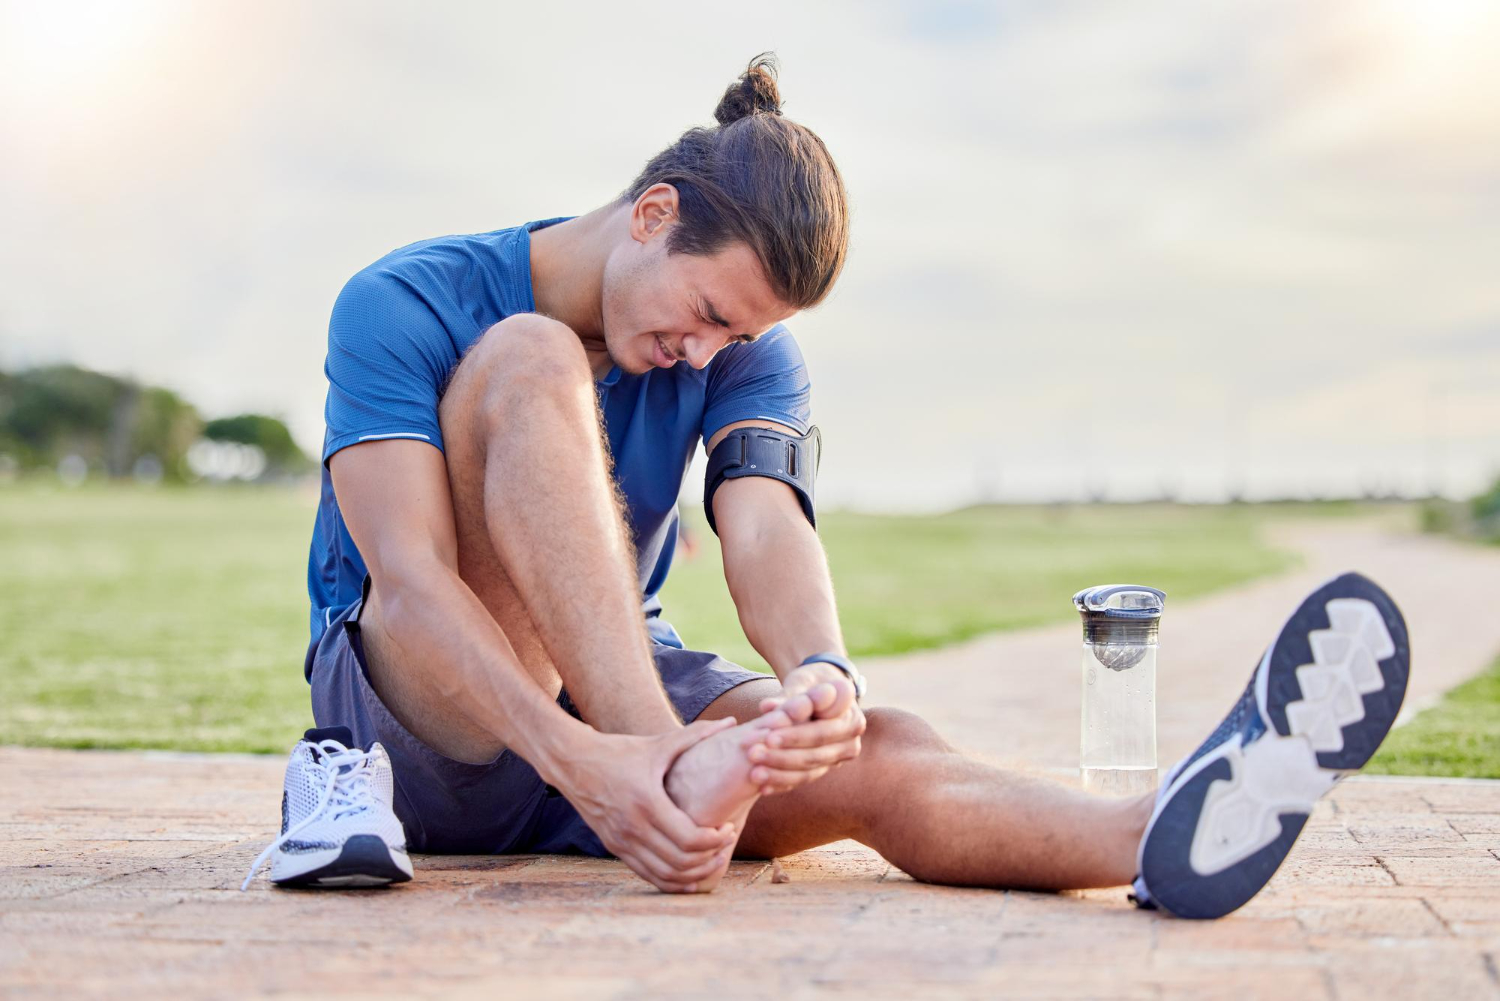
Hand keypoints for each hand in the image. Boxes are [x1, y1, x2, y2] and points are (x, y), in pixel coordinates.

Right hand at [555, 718, 741, 892]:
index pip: (689, 838)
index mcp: (646, 801)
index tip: (728, 829)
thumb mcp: (657, 743)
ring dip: (694, 874)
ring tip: (712, 859)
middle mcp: (632, 827)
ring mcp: (621, 841)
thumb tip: (732, 720)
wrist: (572, 762)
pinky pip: (647, 876)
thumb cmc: (619, 750)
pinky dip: (671, 881)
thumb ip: (696, 734)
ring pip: (665, 875)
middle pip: (681, 861)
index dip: (715, 840)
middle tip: (725, 844)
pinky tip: (689, 873)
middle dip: (710, 858)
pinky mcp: (614, 848)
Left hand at [750, 661, 866, 793]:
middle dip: (781, 757)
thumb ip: (791, 697)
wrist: (818, 692)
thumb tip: (769, 707)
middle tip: (752, 754)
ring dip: (779, 774)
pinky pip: (801, 780)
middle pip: (814, 755)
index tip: (767, 736)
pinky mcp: (822, 769)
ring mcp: (837, 760)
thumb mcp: (803, 682)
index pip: (820, 732)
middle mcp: (850, 743)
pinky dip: (781, 784)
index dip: (794, 736)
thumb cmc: (810, 684)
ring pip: (807, 772)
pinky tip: (762, 788)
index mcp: (851, 719)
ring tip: (754, 773)